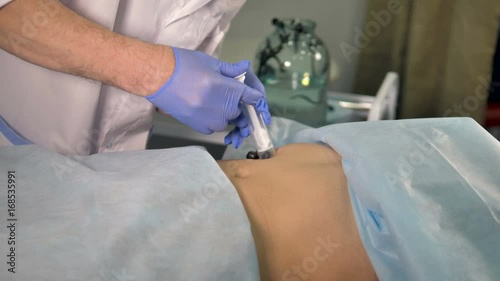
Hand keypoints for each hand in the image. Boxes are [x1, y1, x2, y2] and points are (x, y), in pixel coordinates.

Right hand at [145, 47, 270, 143]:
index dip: (256, 98)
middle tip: (225, 91)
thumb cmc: (183, 65)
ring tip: (211, 97)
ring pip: (227, 119)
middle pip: (240, 110)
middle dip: (237, 102)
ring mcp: (210, 121)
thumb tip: (246, 67)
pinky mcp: (199, 128)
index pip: (252, 98)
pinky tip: (203, 105)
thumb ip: (231, 70)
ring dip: (225, 111)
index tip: (256, 99)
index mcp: (228, 91)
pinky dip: (213, 118)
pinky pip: (214, 125)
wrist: (156, 76)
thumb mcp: (210, 63)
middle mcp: (222, 110)